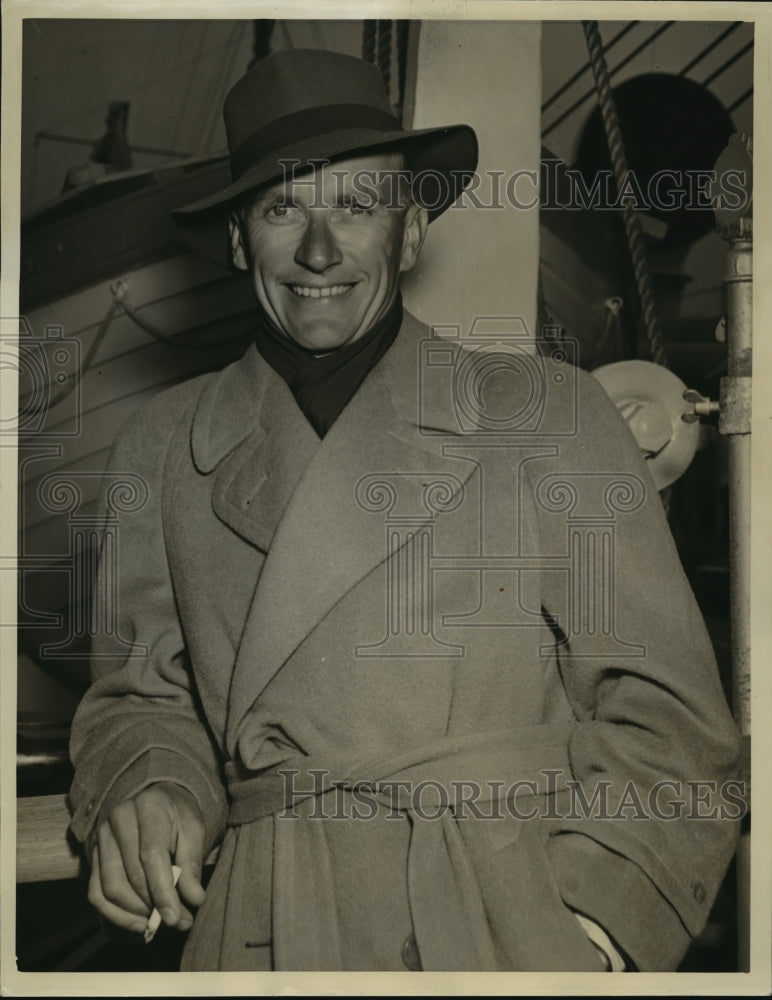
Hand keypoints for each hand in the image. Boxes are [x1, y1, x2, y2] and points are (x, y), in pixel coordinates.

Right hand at [88, 782, 206, 935]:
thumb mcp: (194, 829)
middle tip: (176, 922)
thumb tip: (194, 898)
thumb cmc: (177, 817)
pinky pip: (96, 894)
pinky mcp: (93, 856)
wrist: (156, 802)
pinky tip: (138, 922)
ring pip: (109, 888)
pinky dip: (116, 915)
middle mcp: (119, 819)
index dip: (162, 890)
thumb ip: (193, 862)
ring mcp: (101, 838)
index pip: (151, 854)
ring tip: (157, 922)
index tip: (175, 917)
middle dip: (152, 905)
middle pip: (130, 874)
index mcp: (149, 807)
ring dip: (133, 914)